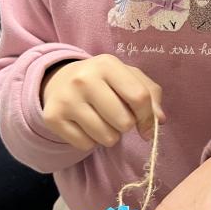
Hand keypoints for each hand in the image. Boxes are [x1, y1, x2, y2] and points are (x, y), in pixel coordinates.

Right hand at [41, 55, 164, 151]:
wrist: (60, 80)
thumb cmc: (104, 81)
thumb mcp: (128, 77)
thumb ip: (150, 94)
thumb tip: (158, 121)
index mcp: (107, 64)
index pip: (139, 97)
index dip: (148, 116)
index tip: (147, 123)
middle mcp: (84, 79)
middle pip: (124, 122)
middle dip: (126, 125)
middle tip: (116, 116)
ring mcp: (67, 99)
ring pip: (106, 138)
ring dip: (109, 135)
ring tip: (101, 120)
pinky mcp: (53, 118)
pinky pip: (85, 145)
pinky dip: (90, 141)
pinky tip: (84, 125)